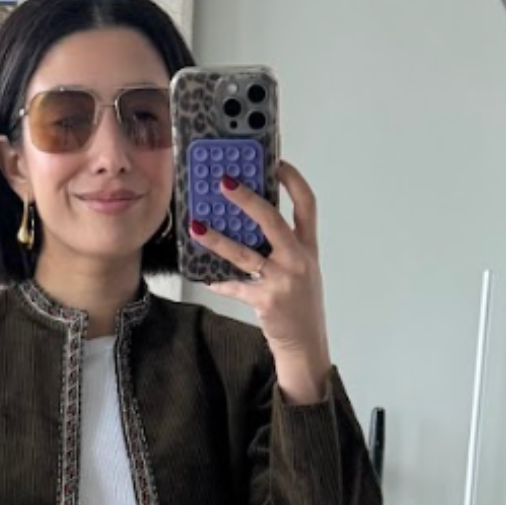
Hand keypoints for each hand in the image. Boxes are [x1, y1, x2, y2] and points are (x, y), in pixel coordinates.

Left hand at [188, 158, 329, 399]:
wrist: (305, 342)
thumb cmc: (298, 302)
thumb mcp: (299, 269)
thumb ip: (280, 247)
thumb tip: (246, 223)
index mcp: (308, 247)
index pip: (307, 204)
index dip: (292, 180)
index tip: (275, 161)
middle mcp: (298, 259)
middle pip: (273, 220)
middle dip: (248, 199)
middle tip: (224, 182)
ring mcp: (283, 279)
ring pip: (245, 253)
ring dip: (218, 239)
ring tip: (197, 227)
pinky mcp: (266, 300)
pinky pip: (234, 286)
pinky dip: (218, 282)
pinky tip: (205, 276)